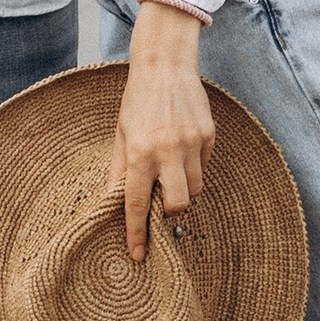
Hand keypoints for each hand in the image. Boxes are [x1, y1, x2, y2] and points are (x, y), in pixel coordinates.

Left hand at [112, 1, 217, 263]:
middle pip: (177, 204)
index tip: (137, 255)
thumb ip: (119, 170)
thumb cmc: (138, 102)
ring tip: (172, 166)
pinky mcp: (208, 134)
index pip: (135, 203)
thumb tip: (111, 202)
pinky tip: (184, 144)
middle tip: (161, 201)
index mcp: (139, 152)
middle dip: (170, 211)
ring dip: (184, 186)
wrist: (164, 65)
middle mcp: (167, 150)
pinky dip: (195, 163)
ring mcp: (191, 142)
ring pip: (195, 187)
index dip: (136, 233)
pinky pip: (204, 164)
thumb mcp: (121, 135)